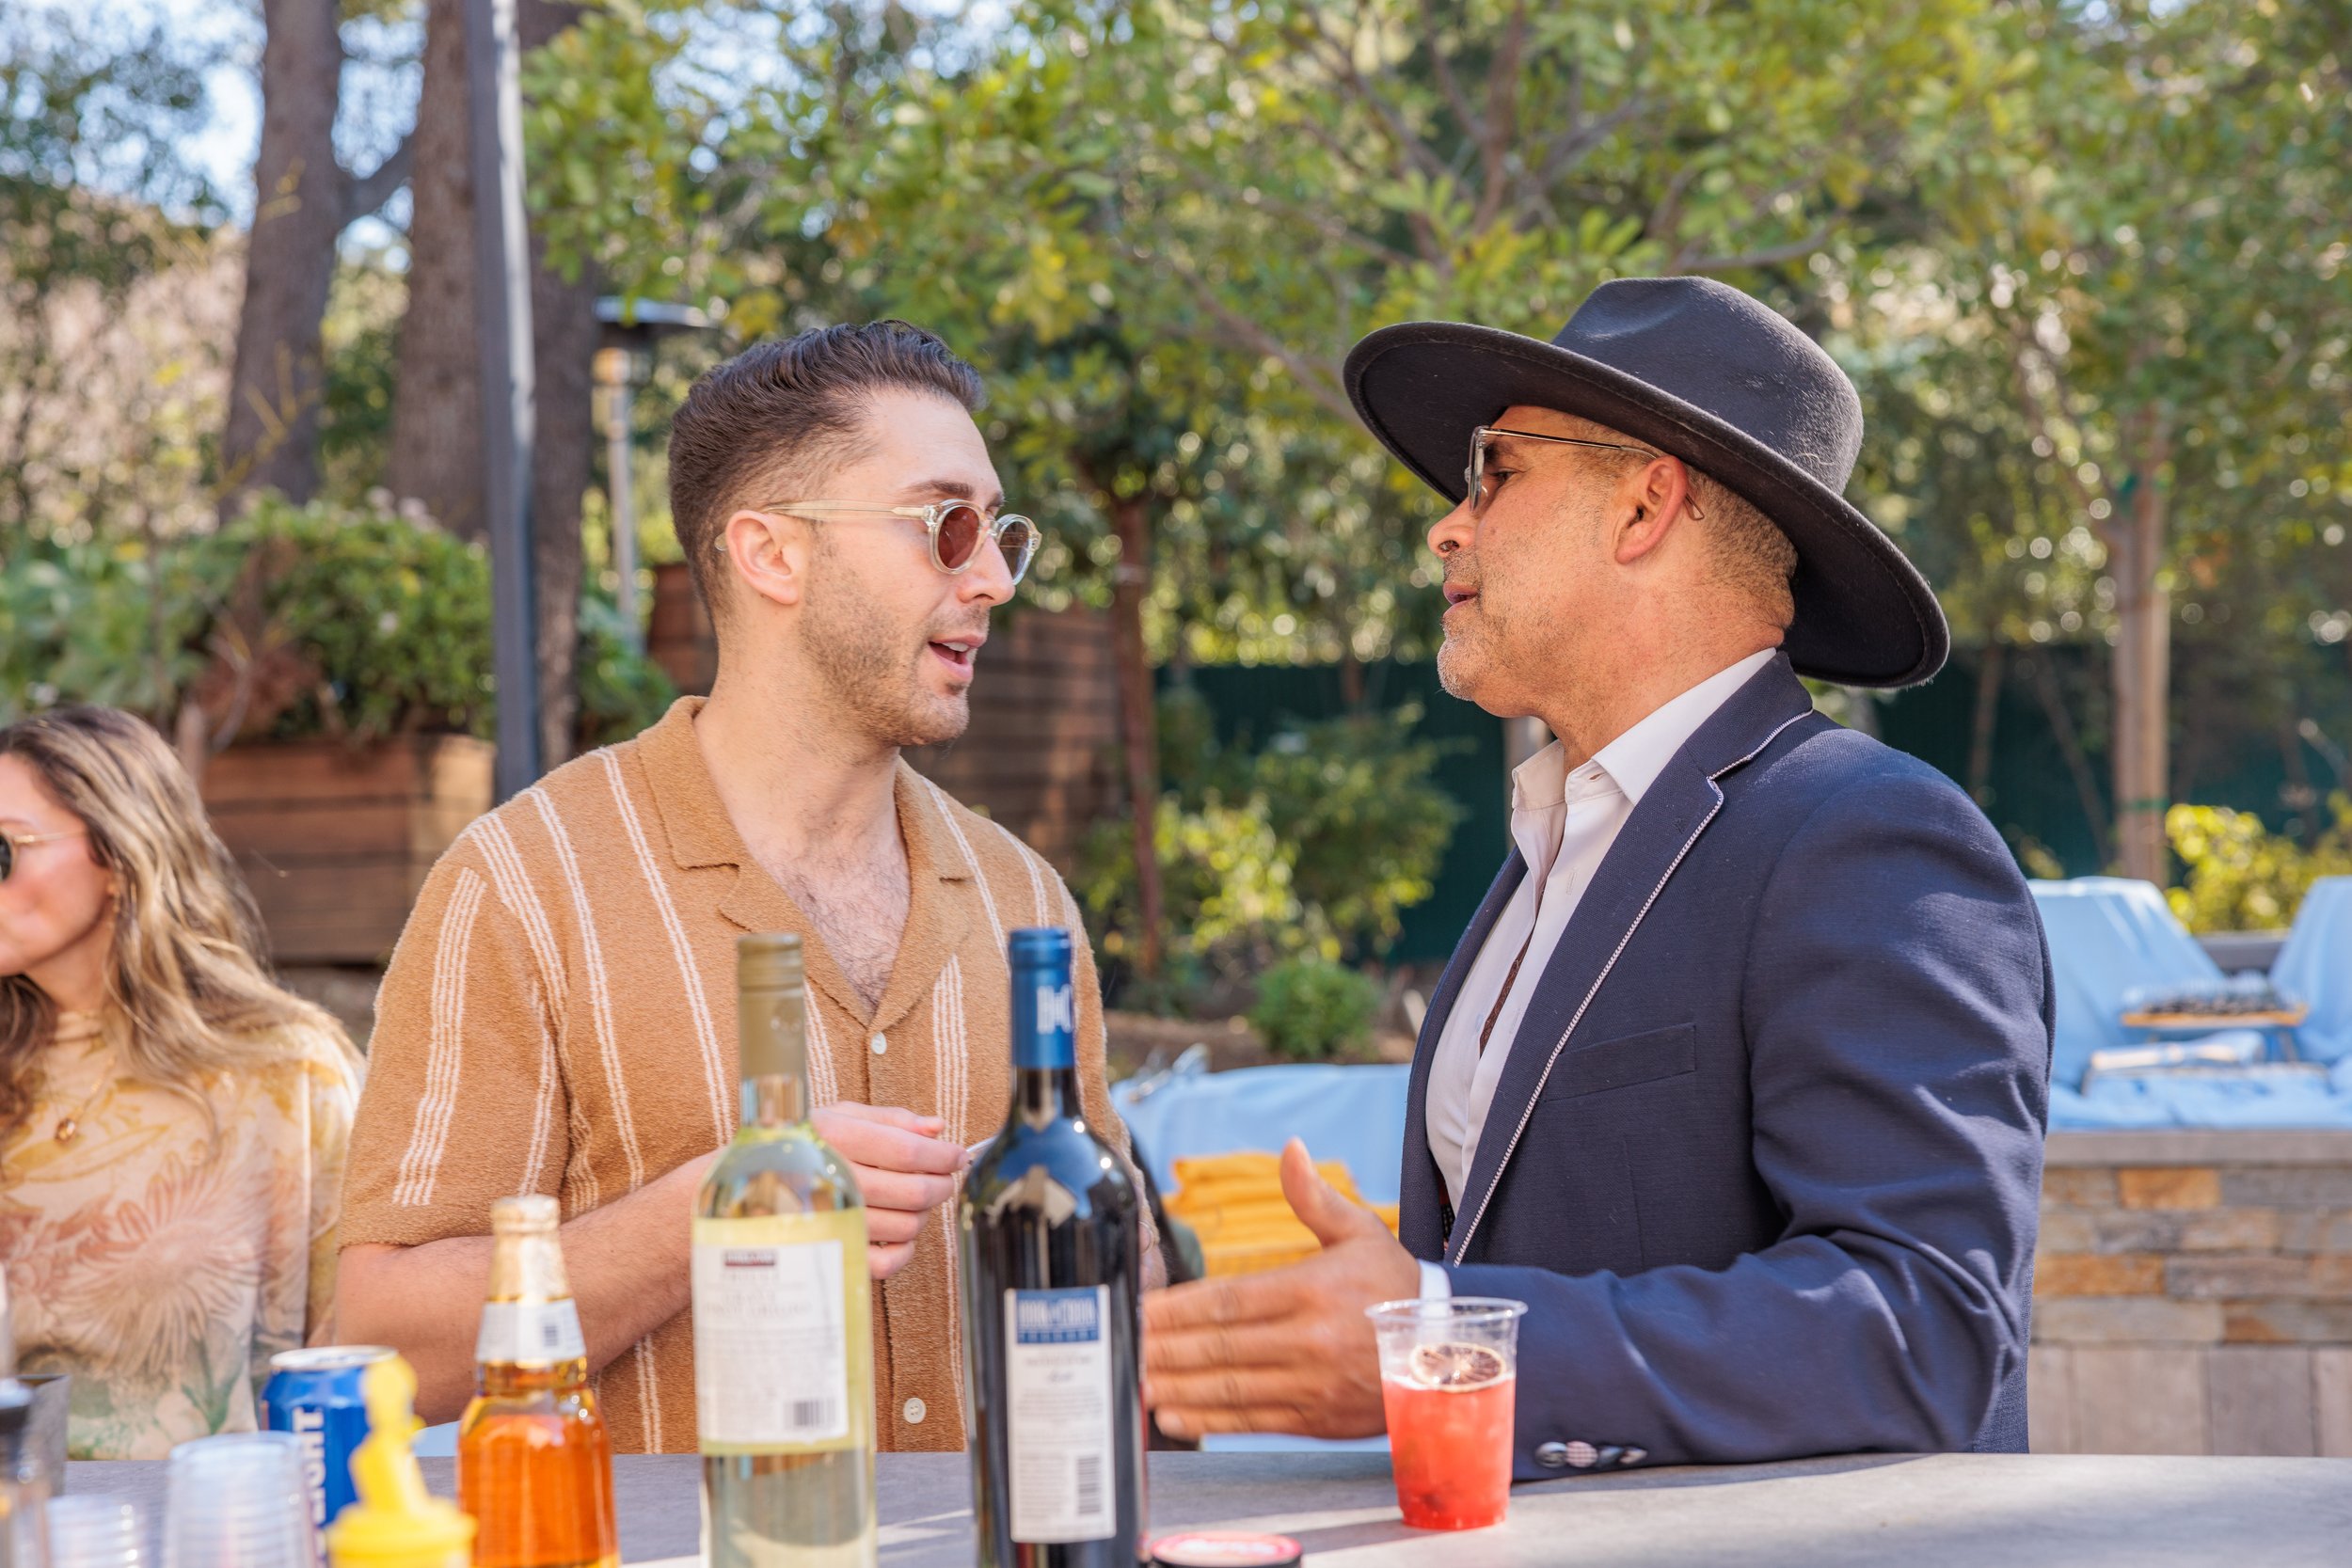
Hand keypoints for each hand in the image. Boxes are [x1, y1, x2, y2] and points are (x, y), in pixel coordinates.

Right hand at [812, 1102, 969, 1278]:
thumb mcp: (840, 1116)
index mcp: (835, 1138)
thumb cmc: (802, 1145)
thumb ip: (891, 1119)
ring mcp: (832, 1220)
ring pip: (907, 1225)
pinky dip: (904, 1249)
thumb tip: (937, 1127)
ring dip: (922, 1214)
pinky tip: (897, 1231)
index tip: (958, 1156)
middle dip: (940, 1185)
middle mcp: (832, 1179)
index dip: (942, 1155)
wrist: (750, 1185)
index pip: (907, 1151)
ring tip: (912, 1200)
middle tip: (942, 1178)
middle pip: (913, 1191)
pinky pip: (887, 1261)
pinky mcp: (834, 1252)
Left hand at [1143, 1138, 1420, 1439]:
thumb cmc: (1395, 1286)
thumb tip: (1291, 1148)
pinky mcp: (1315, 1419)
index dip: (1180, 1309)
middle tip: (1121, 1345)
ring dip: (1176, 1386)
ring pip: (1230, 1387)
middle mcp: (1309, 1341)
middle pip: (1221, 1347)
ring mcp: (1311, 1385)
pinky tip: (1172, 1415)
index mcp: (1313, 1290)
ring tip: (1135, 1380)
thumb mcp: (1361, 1233)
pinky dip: (1208, 1421)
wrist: (1450, 1352)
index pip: (1230, 1300)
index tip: (1142, 1310)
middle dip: (1165, 1348)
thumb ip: (1315, 1198)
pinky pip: (1251, 1421)